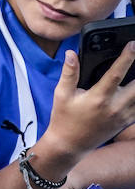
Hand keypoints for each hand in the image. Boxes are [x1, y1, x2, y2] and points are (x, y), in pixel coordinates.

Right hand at [44, 45, 134, 161]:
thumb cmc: (64, 118)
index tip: (132, 45)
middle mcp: (115, 107)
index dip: (126, 57)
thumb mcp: (61, 94)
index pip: (116, 74)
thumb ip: (69, 73)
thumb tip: (71, 54)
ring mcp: (123, 116)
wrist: (70, 144)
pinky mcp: (126, 122)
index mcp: (98, 98)